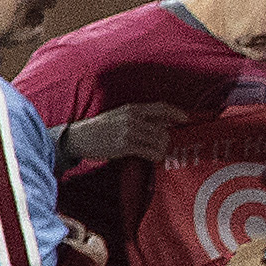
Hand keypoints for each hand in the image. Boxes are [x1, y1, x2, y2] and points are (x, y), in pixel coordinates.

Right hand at [56, 103, 176, 169]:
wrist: (78, 138)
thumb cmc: (99, 128)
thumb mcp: (119, 115)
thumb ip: (139, 116)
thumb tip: (163, 122)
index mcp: (131, 108)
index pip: (161, 107)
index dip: (176, 112)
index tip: (186, 119)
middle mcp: (132, 118)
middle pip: (162, 128)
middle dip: (167, 138)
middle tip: (166, 144)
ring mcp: (128, 132)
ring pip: (159, 140)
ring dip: (162, 148)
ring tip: (157, 151)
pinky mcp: (125, 145)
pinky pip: (150, 151)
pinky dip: (155, 156)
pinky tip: (153, 157)